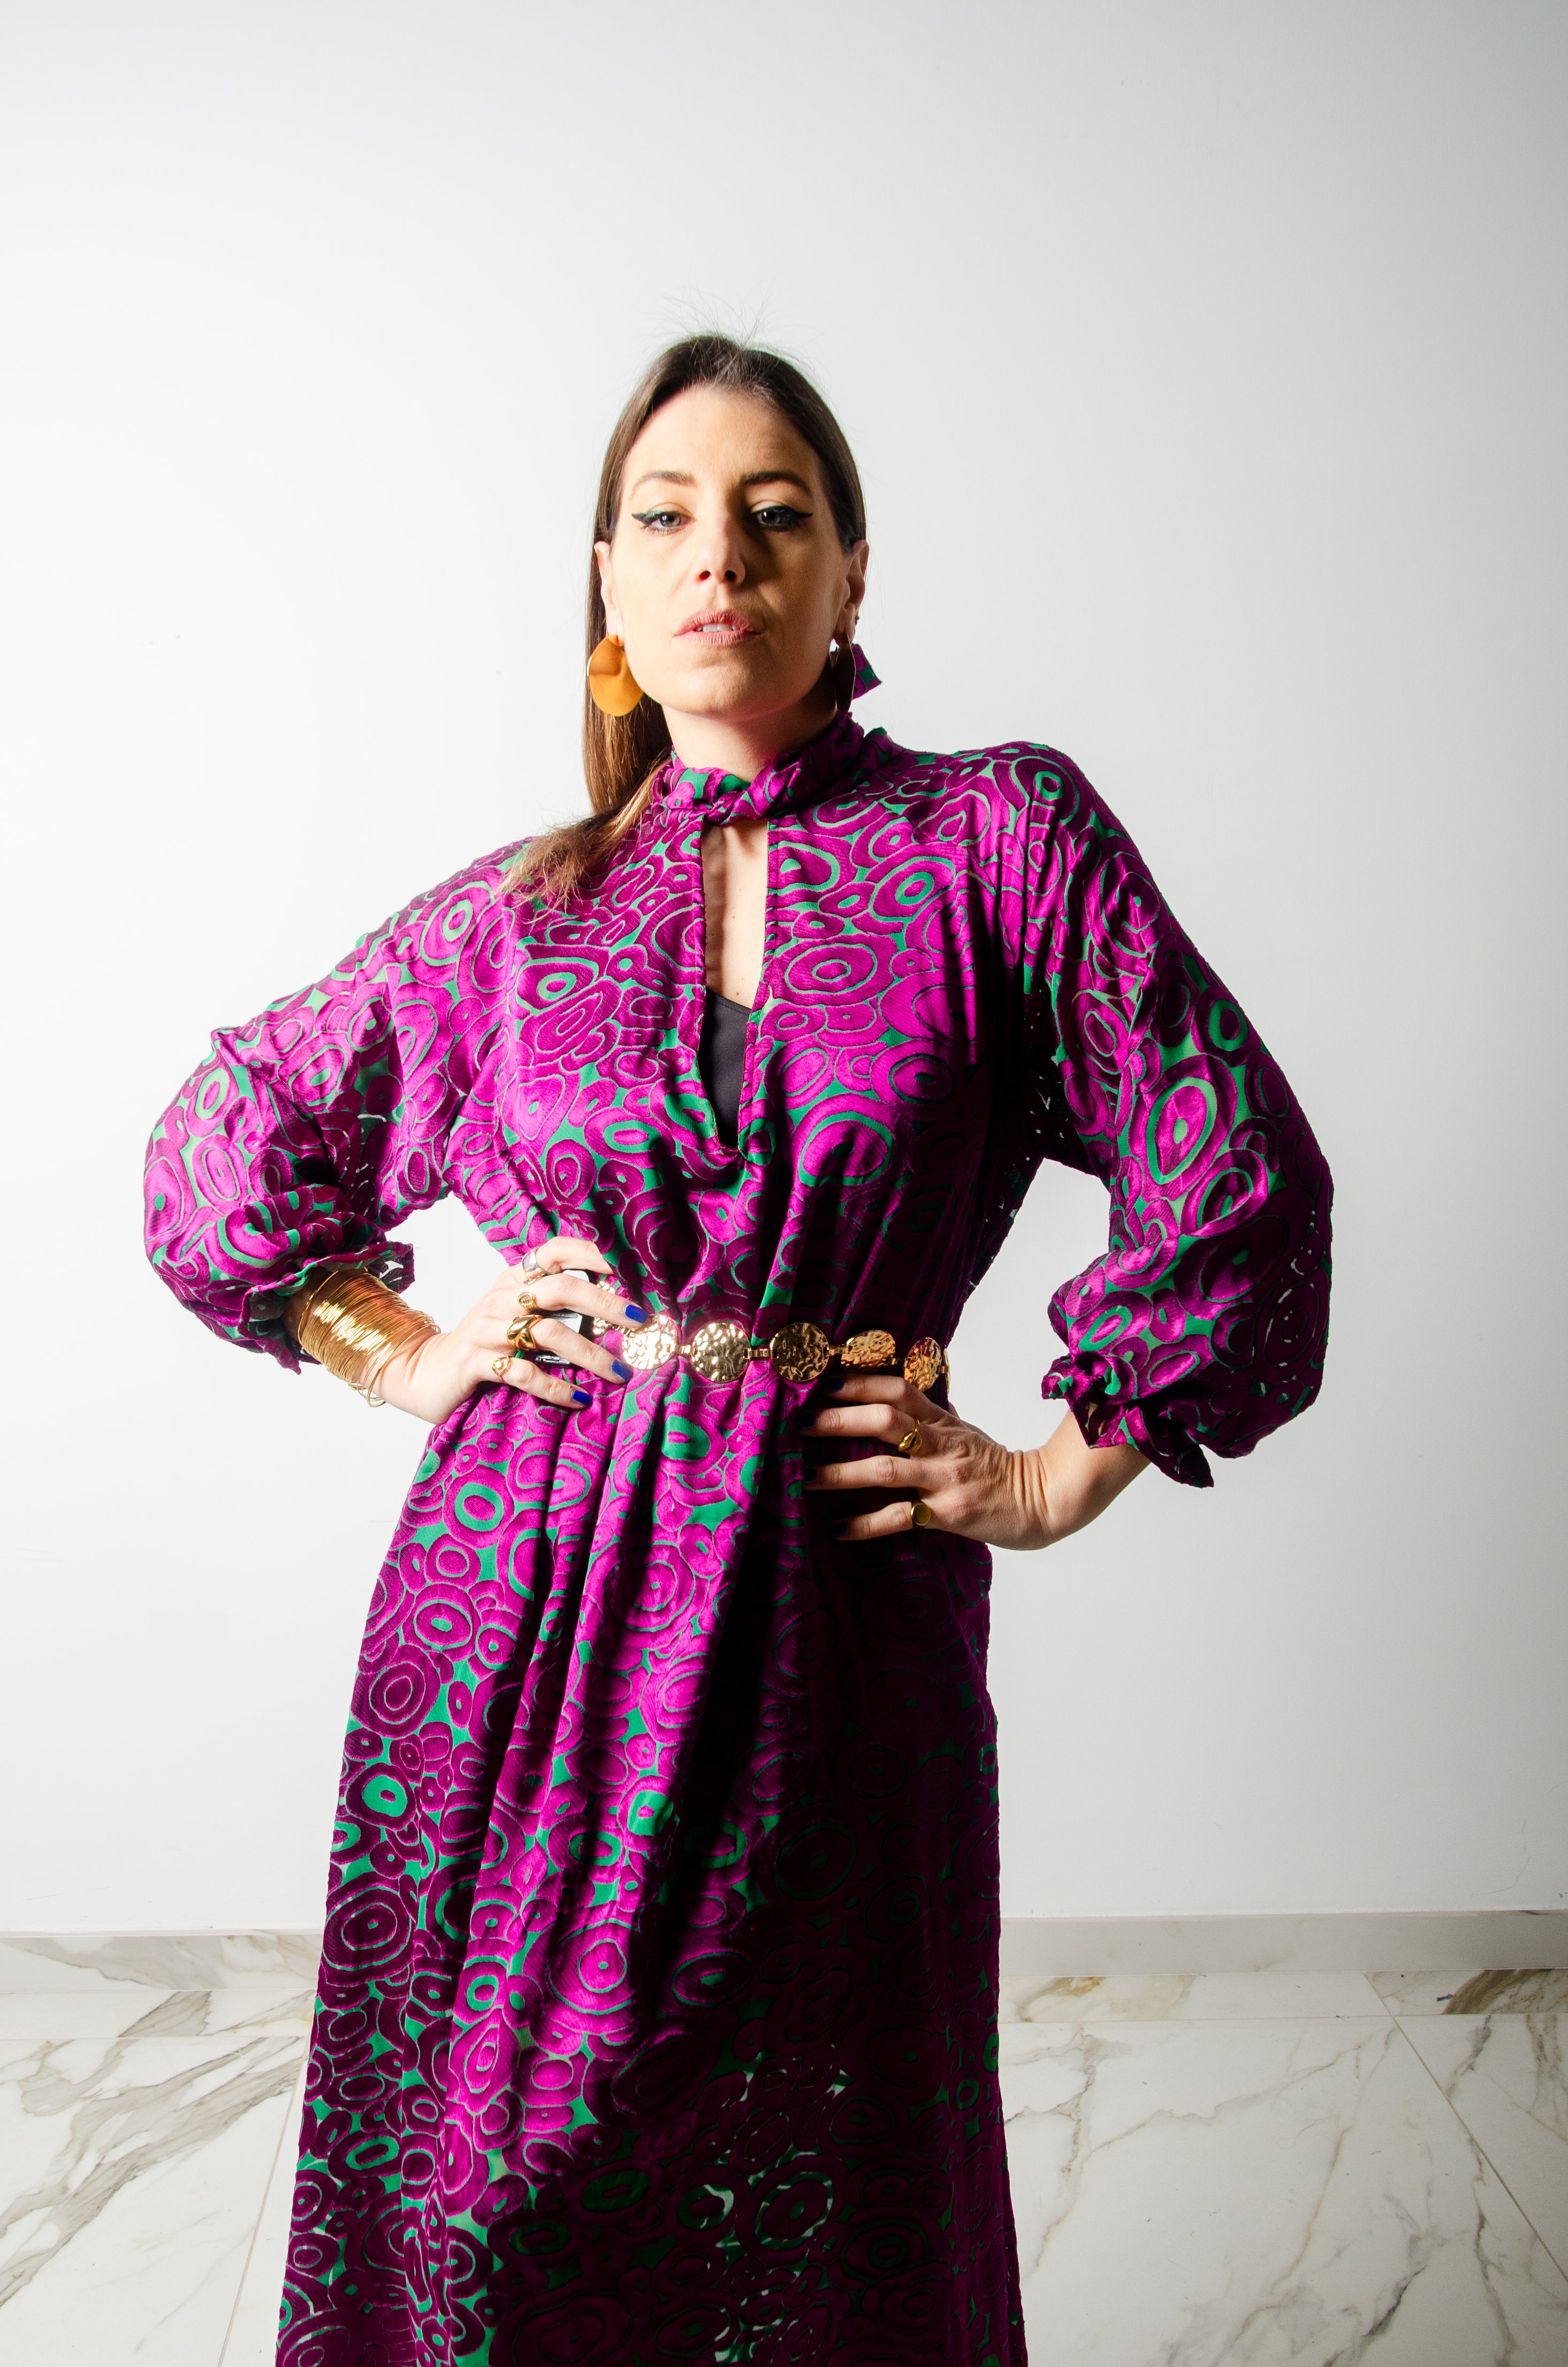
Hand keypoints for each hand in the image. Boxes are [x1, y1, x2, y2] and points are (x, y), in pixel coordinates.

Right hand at [374, 1236, 649, 1425]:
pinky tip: (580, 1399)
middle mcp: (502, 1298)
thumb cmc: (484, 1343)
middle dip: (605, 1303)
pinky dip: (556, 1387)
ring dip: (590, 1354)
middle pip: (560, 1288)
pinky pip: (524, 1373)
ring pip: (548, 1332)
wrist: (425, 1371)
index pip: (553, 1250)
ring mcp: (487, 1329)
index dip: (589, 1252)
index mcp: (513, 1279)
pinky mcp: (476, 1363)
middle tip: (638, 1320)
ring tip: (620, 1372)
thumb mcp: (512, 1312)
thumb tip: (615, 1305)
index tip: (624, 1267)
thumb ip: (550, 1302)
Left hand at [799, 1376, 1146, 1549]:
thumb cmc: (998, 1466)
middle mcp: (942, 1446)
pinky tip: (837, 1528)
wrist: (1045, 1499)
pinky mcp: (949, 1515)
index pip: (898, 1390)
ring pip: (886, 1469)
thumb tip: (900, 1394)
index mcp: (944, 1421)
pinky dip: (866, 1523)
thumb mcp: (966, 1432)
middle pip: (886, 1421)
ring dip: (841, 1472)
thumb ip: (933, 1415)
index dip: (860, 1382)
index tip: (823, 1383)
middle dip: (839, 1420)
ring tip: (807, 1476)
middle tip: (801, 1424)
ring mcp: (946, 1480)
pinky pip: (900, 1517)